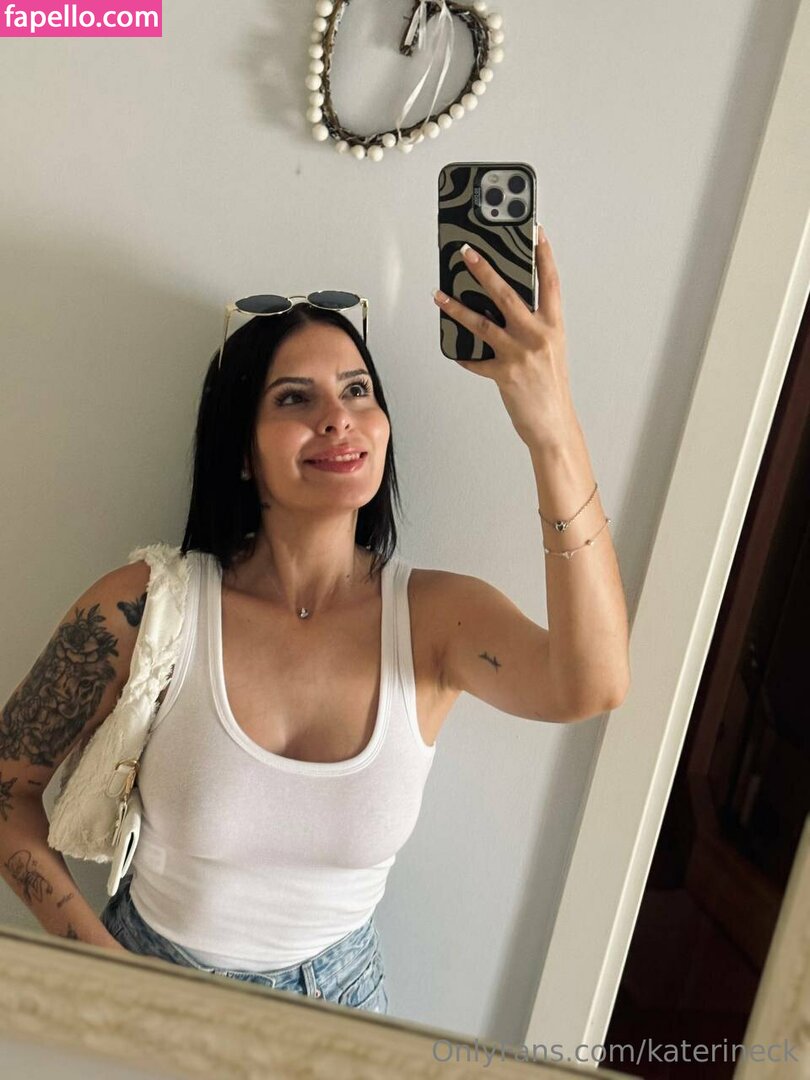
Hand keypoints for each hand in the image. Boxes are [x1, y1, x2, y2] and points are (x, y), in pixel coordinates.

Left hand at [433, 228, 577, 448]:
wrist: (553, 424)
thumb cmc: (551, 387)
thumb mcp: (550, 350)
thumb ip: (532, 328)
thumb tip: (503, 309)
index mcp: (553, 326)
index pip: (550, 283)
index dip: (544, 256)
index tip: (536, 232)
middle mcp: (538, 335)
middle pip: (508, 294)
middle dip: (484, 270)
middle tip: (466, 253)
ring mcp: (520, 354)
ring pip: (482, 322)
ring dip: (456, 307)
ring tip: (439, 295)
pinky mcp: (503, 374)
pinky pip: (475, 360)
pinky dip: (464, 357)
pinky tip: (454, 352)